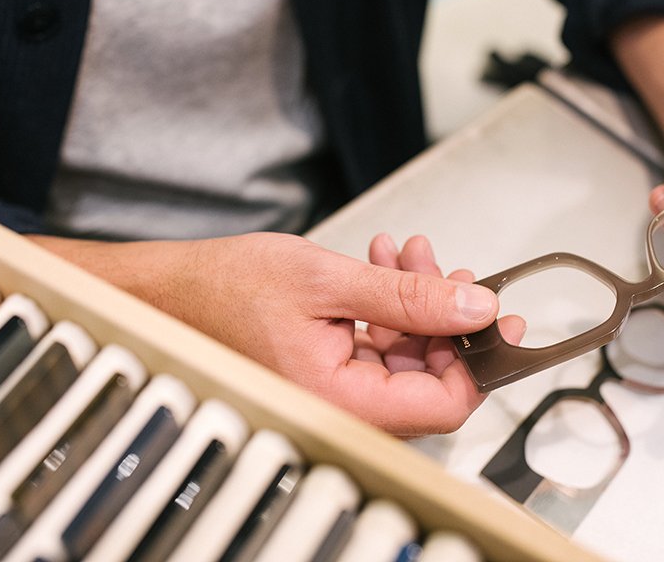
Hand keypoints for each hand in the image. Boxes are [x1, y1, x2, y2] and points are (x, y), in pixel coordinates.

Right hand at [29, 231, 502, 435]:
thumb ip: (409, 297)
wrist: (170, 294)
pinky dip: (388, 309)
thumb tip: (474, 307)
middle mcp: (342, 408)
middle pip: (431, 379)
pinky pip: (377, 350)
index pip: (445, 403)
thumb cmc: (223, 290)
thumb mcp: (328, 280)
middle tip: (444, 269)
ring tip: (405, 255)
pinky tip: (382, 268)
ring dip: (415, 303)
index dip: (477, 358)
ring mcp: (336, 393)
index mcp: (343, 399)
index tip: (494, 318)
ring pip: (406, 359)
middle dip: (444, 315)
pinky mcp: (328, 374)